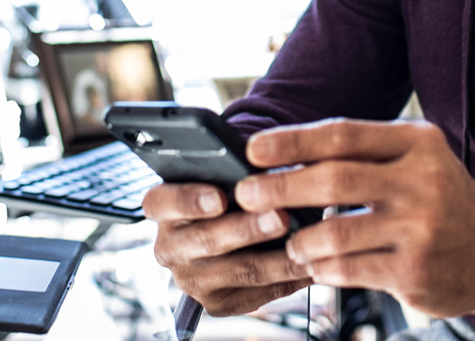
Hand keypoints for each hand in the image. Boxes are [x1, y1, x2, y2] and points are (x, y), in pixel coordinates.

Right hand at [143, 181, 312, 315]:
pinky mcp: (218, 304)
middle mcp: (169, 247)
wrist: (229, 231)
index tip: (219, 197)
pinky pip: (258, 293)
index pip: (162, 202)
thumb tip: (268, 170)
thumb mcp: (221, 173)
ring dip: (277, 259)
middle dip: (247, 229)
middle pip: (206, 240)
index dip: (189, 200)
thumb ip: (235, 171)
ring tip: (307, 244)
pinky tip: (312, 264)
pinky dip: (289, 278)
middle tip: (281, 216)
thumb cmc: (228, 190)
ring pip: (239, 271)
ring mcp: (192, 280)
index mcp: (162, 207)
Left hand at [237, 119, 474, 316]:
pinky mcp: (415, 271)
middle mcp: (422, 181)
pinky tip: (316, 264)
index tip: (252, 150)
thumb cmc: (445, 202)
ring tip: (290, 241)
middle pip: (333, 180)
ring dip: (299, 239)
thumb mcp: (418, 161)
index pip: (343, 135)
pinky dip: (322, 268)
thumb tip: (285, 156)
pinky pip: (348, 269)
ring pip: (335, 232)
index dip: (292, 141)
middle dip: (280, 187)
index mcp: (418, 143)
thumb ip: (365, 156)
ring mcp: (421, 229)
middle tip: (247, 195)